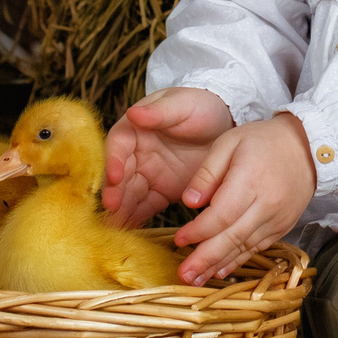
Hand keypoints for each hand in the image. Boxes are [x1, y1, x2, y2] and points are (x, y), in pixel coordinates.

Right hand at [102, 87, 234, 228]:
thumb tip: (134, 112)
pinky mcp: (161, 192)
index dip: (112, 160)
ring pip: (128, 194)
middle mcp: (135, 155)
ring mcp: (147, 175)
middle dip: (113, 191)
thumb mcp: (182, 104)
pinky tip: (131, 233)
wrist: (225, 125)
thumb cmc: (200, 106)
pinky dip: (137, 218)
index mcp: (134, 130)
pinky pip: (145, 207)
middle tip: (112, 208)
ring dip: (121, 210)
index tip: (114, 176)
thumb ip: (160, 111)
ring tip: (115, 228)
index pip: (117, 145)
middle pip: (118, 175)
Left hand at [173, 112, 317, 285]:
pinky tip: (220, 271)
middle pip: (232, 237)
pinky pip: (258, 248)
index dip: (198, 231)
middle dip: (205, 259)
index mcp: (250, 180)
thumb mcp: (230, 142)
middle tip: (183, 275)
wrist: (308, 147)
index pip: (221, 214)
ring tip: (195, 280)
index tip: (179, 239)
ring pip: (244, 247)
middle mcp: (266, 204)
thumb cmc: (263, 141)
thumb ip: (207, 172)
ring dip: (218, 265)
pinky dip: (238, 260)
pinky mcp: (283, 226)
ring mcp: (277, 218)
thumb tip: (189, 202)